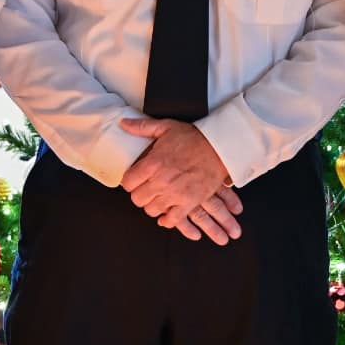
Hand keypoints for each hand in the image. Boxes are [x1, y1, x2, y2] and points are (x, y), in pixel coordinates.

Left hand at [120, 119, 239, 240]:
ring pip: (151, 210)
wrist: (220, 147)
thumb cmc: (194, 137)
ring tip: (158, 197)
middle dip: (140, 194)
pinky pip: (172, 220)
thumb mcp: (166, 127)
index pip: (128, 183)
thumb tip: (124, 123)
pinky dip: (168, 219)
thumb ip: (142, 127)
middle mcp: (161, 181)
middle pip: (137, 199)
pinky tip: (168, 212)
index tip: (135, 180)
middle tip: (146, 189)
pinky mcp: (189, 202)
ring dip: (153, 205)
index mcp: (153, 163)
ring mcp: (175, 194)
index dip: (130, 181)